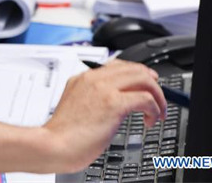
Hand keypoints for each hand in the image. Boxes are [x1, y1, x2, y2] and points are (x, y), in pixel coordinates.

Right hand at [0, 61, 165, 174]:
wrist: (54, 145)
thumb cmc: (62, 134)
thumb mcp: (74, 106)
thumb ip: (91, 99)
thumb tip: (112, 105)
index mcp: (82, 78)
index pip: (117, 65)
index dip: (137, 74)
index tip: (146, 86)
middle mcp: (93, 78)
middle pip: (134, 68)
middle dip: (152, 83)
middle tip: (158, 99)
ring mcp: (103, 89)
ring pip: (143, 78)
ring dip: (157, 96)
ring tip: (158, 112)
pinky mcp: (113, 104)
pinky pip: (145, 98)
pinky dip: (155, 109)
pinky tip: (151, 120)